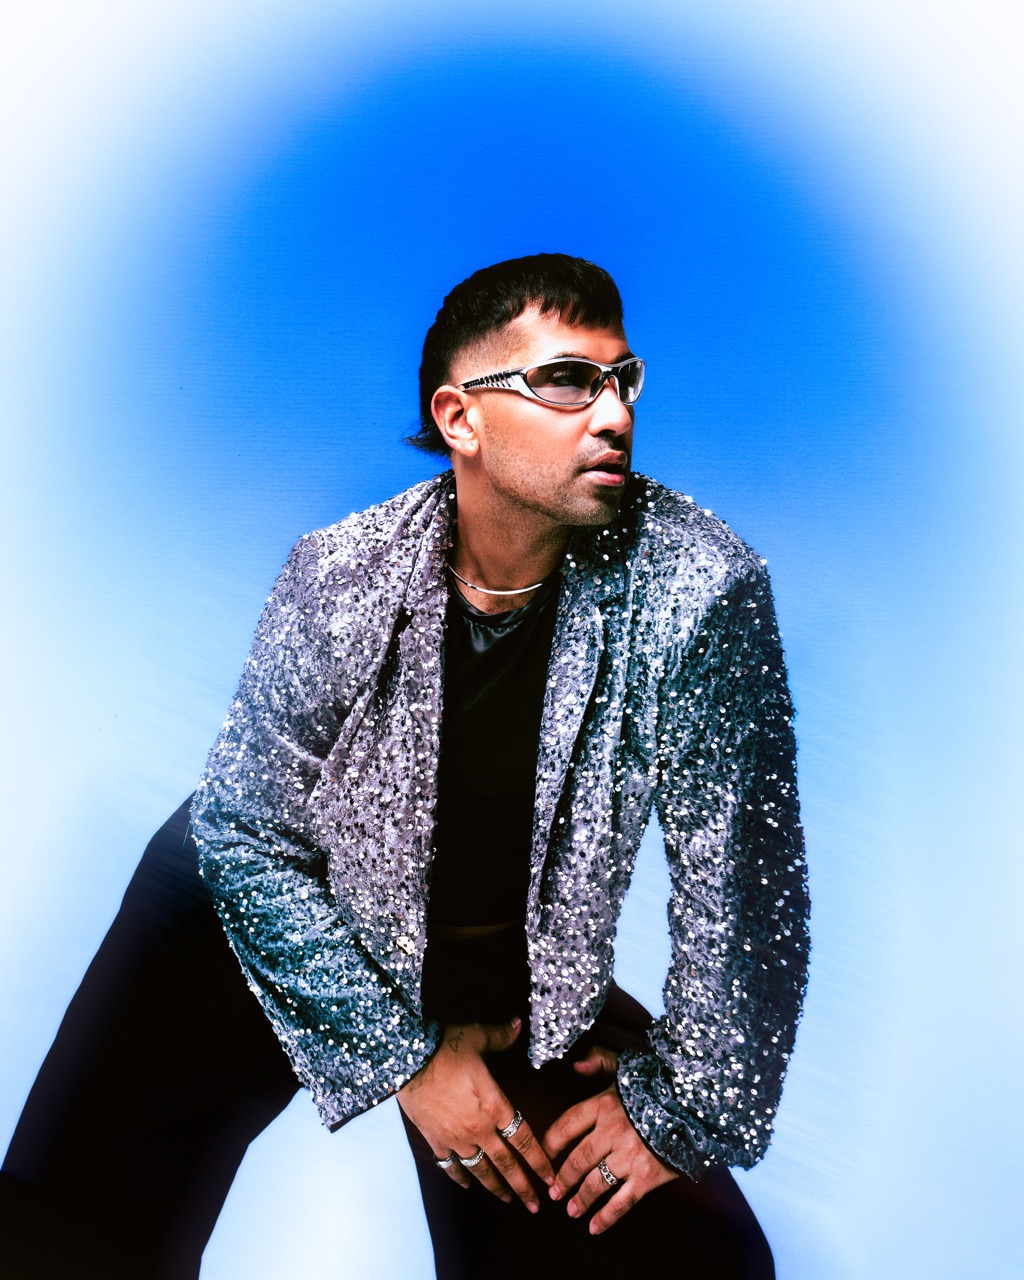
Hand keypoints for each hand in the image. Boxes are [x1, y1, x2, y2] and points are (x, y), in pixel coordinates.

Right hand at [396, 1016, 554, 1211]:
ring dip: (495, 1187)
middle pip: (506, 1163)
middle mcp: (479, 1127)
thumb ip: (501, 1036)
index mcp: (495, 1105)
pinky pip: (450, 1165)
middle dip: (523, 1186)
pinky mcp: (435, 1139)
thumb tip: (519, 1024)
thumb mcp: (477, 1036)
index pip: (524, 1139)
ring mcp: (456, 1137)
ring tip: (507, 1200)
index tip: (550, 1176)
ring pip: (481, 1170)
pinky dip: (460, 1178)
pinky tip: (467, 1185)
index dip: (539, 1160)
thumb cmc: (445, 1047)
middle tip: (535, 1205)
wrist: (408, 1060)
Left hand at [543, 1044, 678, 1234]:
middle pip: (578, 1159)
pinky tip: (594, 1228)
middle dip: (563, 1178)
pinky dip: (607, 1217)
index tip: (544, 1155)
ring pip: (596, 1183)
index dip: (551, 1142)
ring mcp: (629, 1156)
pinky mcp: (647, 1176)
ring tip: (571, 1210)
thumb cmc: (659, 1084)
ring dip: (580, 1199)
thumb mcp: (627, 1066)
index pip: (567, 1124)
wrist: (697, 1104)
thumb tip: (576, 1065)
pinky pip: (622, 1201)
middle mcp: (612, 1131)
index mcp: (603, 1104)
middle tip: (554, 1192)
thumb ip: (600, 1061)